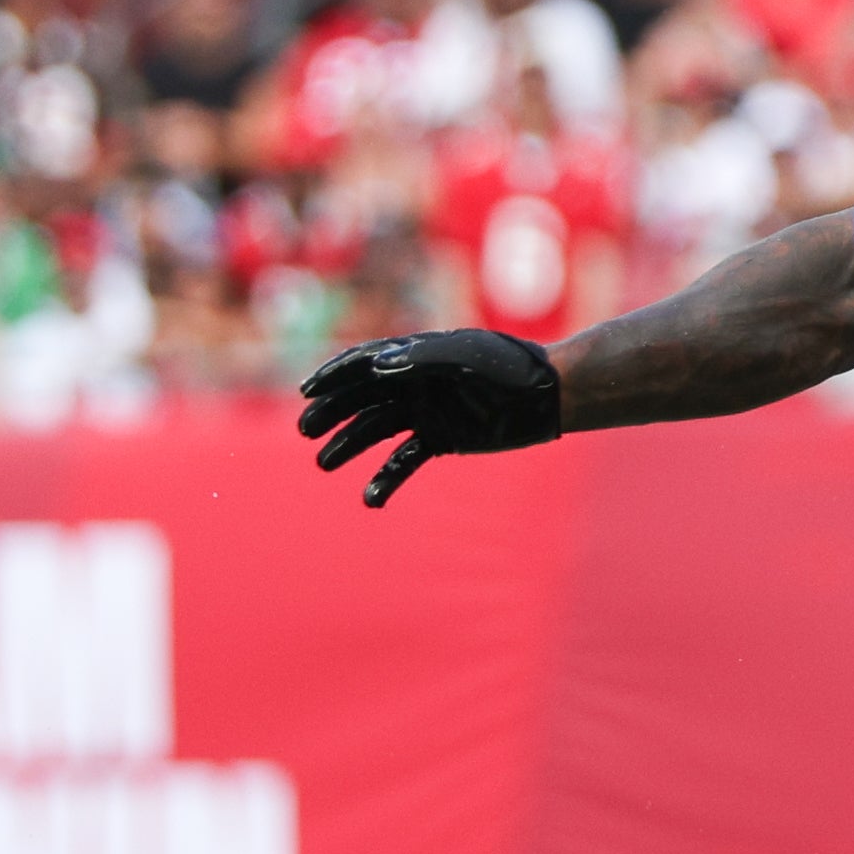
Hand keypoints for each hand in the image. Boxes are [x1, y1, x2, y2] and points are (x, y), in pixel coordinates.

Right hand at [296, 328, 561, 507]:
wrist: (547, 395)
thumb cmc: (509, 365)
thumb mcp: (466, 354)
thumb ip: (421, 358)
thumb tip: (375, 367)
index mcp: (414, 356)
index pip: (363, 363)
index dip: (333, 375)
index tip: (307, 391)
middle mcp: (413, 383)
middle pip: (360, 398)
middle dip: (331, 412)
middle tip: (306, 430)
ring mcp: (425, 412)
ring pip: (374, 430)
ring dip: (348, 445)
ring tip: (323, 462)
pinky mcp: (441, 439)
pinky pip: (405, 461)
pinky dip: (386, 479)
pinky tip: (370, 499)